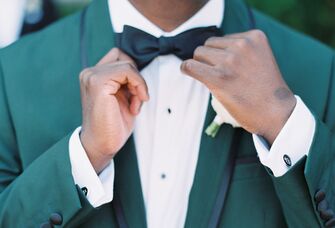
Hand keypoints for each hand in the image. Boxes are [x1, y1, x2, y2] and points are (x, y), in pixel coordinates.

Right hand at [79, 48, 148, 172]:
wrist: (102, 145)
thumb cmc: (112, 125)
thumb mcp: (122, 97)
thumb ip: (126, 81)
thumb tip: (138, 69)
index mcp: (93, 76)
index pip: (118, 56)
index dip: (133, 72)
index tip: (136, 93)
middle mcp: (89, 73)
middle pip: (125, 59)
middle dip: (137, 80)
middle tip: (137, 101)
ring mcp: (92, 76)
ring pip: (128, 65)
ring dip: (138, 85)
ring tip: (135, 105)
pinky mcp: (98, 82)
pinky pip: (128, 71)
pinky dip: (138, 86)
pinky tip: (135, 105)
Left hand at [181, 30, 295, 144]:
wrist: (276, 113)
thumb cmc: (266, 90)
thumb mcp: (260, 58)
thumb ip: (239, 49)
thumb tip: (208, 50)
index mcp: (254, 37)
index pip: (222, 39)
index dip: (221, 55)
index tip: (231, 70)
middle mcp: (242, 45)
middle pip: (208, 45)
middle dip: (209, 59)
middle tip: (222, 76)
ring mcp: (230, 61)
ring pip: (198, 54)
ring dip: (202, 66)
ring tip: (216, 80)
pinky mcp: (218, 78)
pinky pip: (190, 66)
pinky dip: (186, 69)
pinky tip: (188, 73)